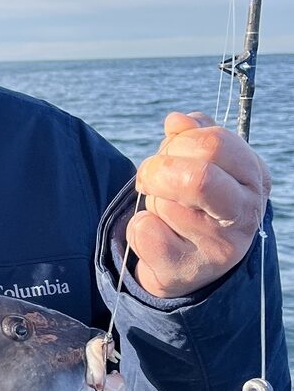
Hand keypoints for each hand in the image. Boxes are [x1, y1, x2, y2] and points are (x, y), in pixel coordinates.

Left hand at [128, 112, 270, 297]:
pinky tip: (157, 235)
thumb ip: (192, 136)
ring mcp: (219, 247)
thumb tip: (178, 120)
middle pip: (197, 177)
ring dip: (151, 202)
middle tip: (148, 178)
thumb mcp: (203, 164)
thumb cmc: (197, 203)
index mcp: (254, 177)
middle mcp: (245, 214)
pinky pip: (145, 232)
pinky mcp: (187, 270)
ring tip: (165, 213)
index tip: (166, 153)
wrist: (191, 264)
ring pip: (165, 204)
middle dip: (158, 170)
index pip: (215, 142)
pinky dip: (138, 228)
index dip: (179, 143)